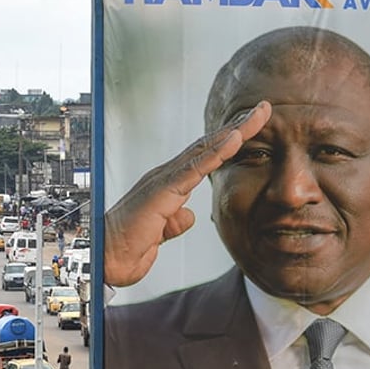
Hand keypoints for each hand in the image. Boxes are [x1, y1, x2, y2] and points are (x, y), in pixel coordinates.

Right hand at [103, 101, 270, 287]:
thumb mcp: (160, 235)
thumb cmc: (126, 248)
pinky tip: (234, 139)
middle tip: (264, 109)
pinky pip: (194, 168)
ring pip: (205, 150)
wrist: (105, 259)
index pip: (204, 158)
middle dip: (238, 127)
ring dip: (234, 131)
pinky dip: (216, 152)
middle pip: (208, 146)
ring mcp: (163, 180)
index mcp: (168, 186)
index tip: (252, 128)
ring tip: (258, 115)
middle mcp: (166, 176)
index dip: (229, 142)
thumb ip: (175, 222)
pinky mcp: (162, 191)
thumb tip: (189, 215)